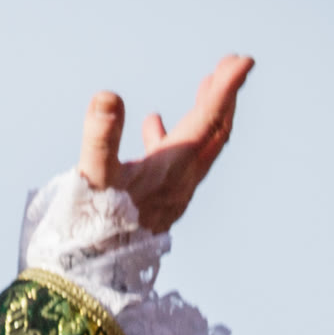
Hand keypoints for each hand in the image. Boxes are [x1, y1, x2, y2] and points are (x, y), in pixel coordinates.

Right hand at [77, 54, 254, 234]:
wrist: (90, 274)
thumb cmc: (90, 227)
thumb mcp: (92, 177)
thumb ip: (100, 136)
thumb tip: (108, 96)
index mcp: (172, 168)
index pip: (207, 120)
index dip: (226, 88)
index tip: (244, 61)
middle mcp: (181, 180)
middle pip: (214, 132)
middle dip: (224, 97)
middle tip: (231, 65)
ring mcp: (172, 192)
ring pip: (199, 147)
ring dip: (205, 115)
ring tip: (206, 86)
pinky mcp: (159, 202)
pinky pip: (176, 162)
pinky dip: (171, 136)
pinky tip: (152, 124)